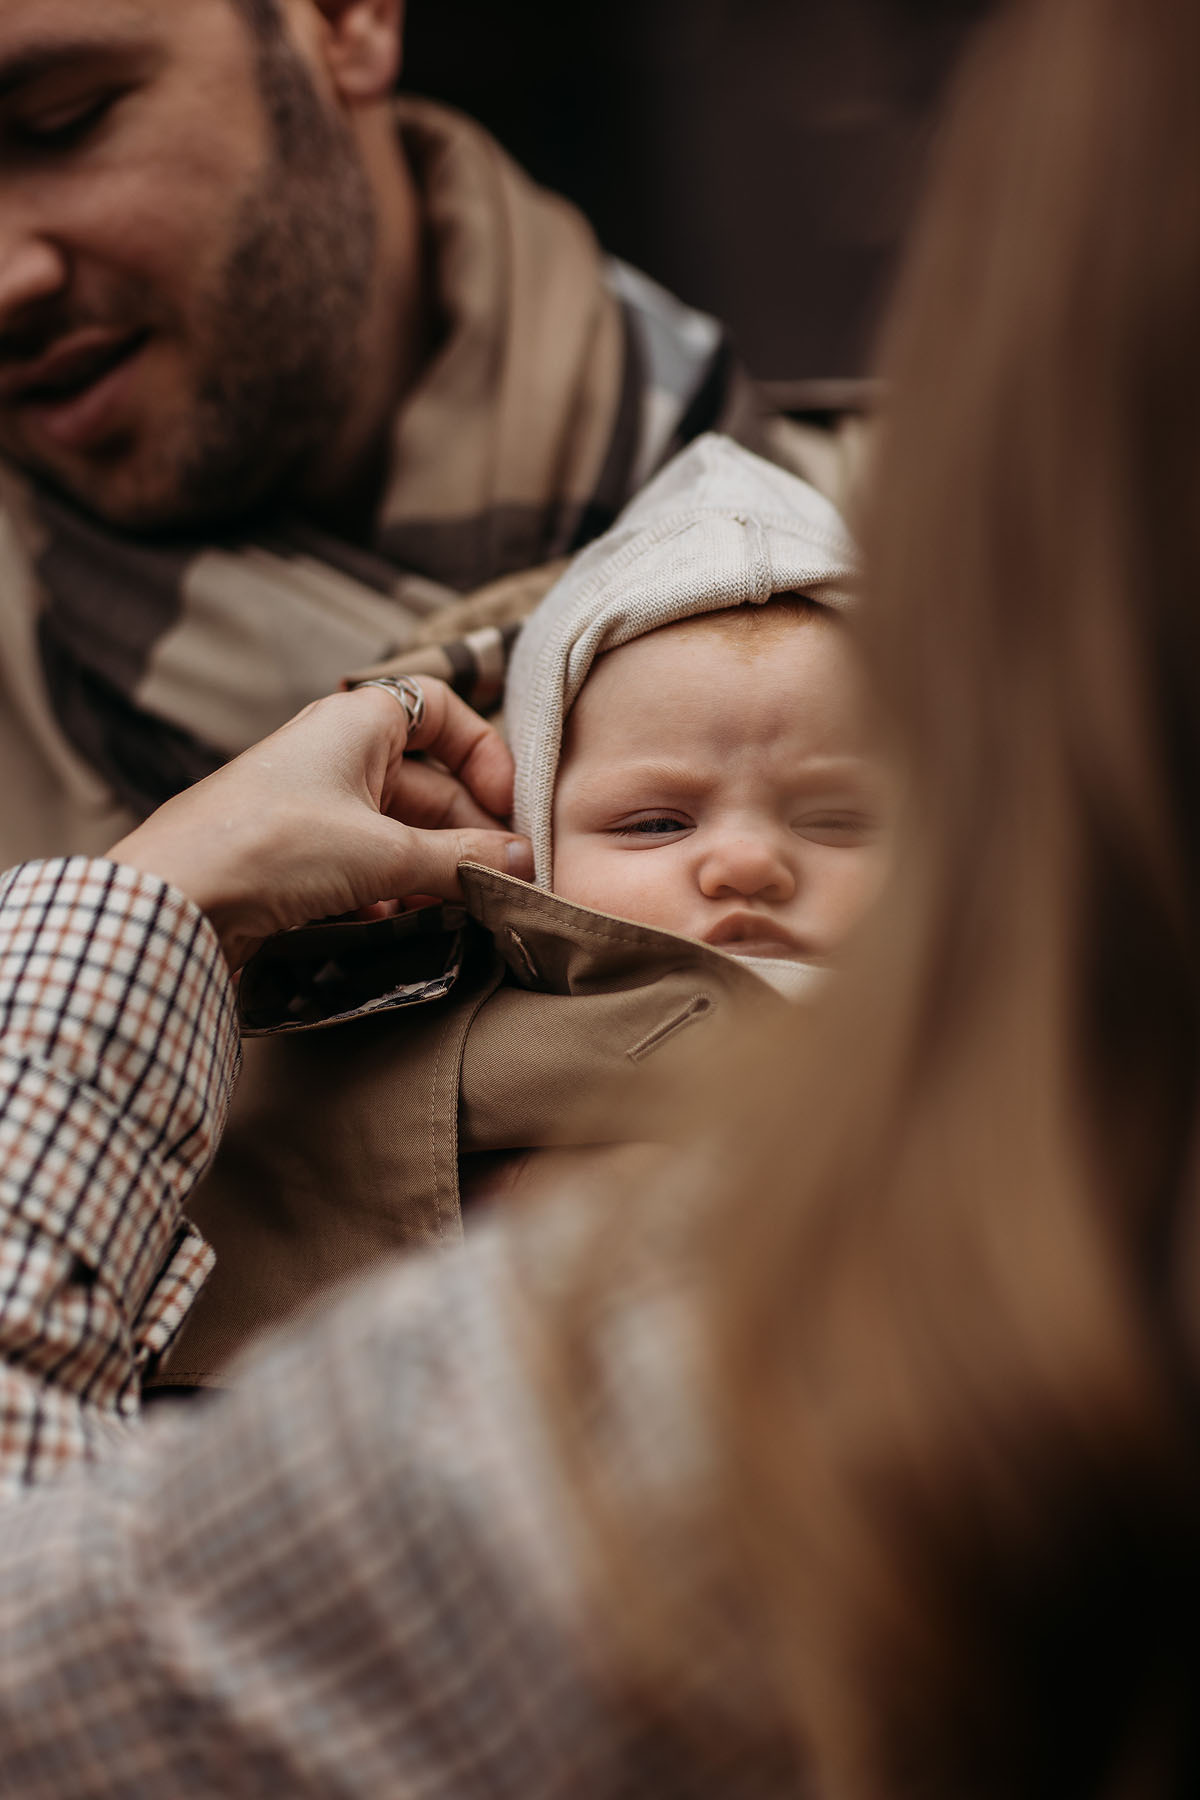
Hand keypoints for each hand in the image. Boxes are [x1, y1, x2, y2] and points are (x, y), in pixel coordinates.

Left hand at [108, 682, 533, 968]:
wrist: (172, 900)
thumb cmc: (271, 846)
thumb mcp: (383, 853)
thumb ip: (463, 860)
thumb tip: (525, 864)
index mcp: (356, 723)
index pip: (441, 709)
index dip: (484, 752)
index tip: (509, 805)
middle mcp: (335, 755)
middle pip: (429, 784)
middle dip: (466, 835)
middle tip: (500, 883)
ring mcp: (313, 807)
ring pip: (398, 832)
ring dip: (430, 872)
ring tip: (454, 911)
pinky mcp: (294, 857)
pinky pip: (363, 866)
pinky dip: (388, 893)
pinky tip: (394, 923)